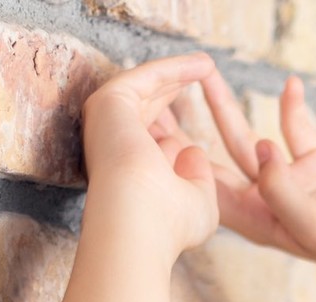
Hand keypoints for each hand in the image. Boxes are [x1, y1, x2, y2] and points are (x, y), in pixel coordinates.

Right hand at [81, 54, 222, 261]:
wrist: (142, 220)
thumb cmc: (170, 225)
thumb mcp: (197, 204)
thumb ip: (197, 178)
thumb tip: (192, 150)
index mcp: (130, 176)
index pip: (150, 146)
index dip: (171, 130)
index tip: (191, 121)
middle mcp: (114, 148)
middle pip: (145, 111)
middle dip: (171, 90)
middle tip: (199, 72)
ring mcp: (108, 124)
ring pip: (145, 89)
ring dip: (177, 74)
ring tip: (207, 63)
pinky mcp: (110, 103)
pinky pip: (147, 76)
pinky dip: (176, 68)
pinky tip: (205, 64)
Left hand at [159, 65, 315, 299]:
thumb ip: (284, 191)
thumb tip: (259, 153)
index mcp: (262, 224)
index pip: (208, 191)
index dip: (180, 163)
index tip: (155, 130)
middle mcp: (273, 205)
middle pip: (220, 163)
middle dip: (193, 132)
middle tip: (164, 96)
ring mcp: (298, 186)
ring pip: (254, 141)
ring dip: (231, 110)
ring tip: (210, 74)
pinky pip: (298, 133)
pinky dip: (291, 109)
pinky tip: (288, 85)